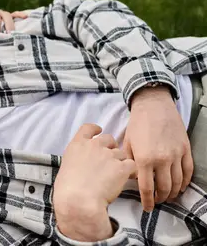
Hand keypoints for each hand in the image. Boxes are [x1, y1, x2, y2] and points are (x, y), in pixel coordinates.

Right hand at [53, 124, 135, 240]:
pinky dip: (130, 172)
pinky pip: (131, 165)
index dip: (95, 129)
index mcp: (77, 144)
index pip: (88, 128)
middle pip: (109, 139)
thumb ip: (78, 159)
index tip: (99, 130)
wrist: (78, 199)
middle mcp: (93, 146)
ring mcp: (108, 155)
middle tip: (110, 159)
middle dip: (111, 147)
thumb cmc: (67, 188)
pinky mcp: (121, 167)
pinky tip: (125, 179)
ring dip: (120, 162)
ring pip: (121, 153)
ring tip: (115, 176)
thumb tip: (84, 164)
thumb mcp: (66, 166)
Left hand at [124, 86, 192, 210]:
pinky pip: (188, 171)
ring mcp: (175, 155)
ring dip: (172, 192)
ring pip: (177, 182)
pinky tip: (180, 186)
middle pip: (163, 188)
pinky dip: (185, 182)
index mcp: (144, 159)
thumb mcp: (127, 143)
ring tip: (166, 196)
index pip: (147, 187)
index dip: (147, 200)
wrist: (154, 106)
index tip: (147, 207)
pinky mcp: (185, 150)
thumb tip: (130, 177)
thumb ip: (128, 161)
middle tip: (156, 202)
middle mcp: (161, 160)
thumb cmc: (137, 124)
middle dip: (159, 198)